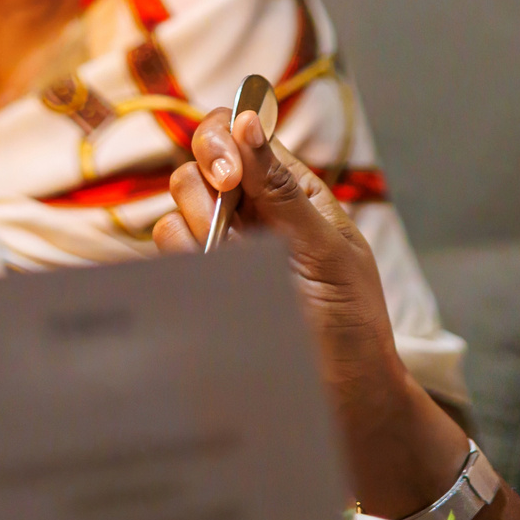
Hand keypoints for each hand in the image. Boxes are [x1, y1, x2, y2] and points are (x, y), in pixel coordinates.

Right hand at [154, 106, 470, 519]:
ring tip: (238, 271)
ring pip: (177, 209)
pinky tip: (217, 289)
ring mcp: (222, 249)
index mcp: (291, 190)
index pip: (239, 133)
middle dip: (206, 188)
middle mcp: (251, 211)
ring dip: (200, 231)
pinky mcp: (201, 284)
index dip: (223, 140)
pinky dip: (187, 262)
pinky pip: (170, 253)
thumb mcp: (325, 249)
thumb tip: (248, 119)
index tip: (228, 175)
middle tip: (230, 232)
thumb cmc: (350, 324)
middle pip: (197, 165)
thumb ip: (281, 188)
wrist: (341, 401)